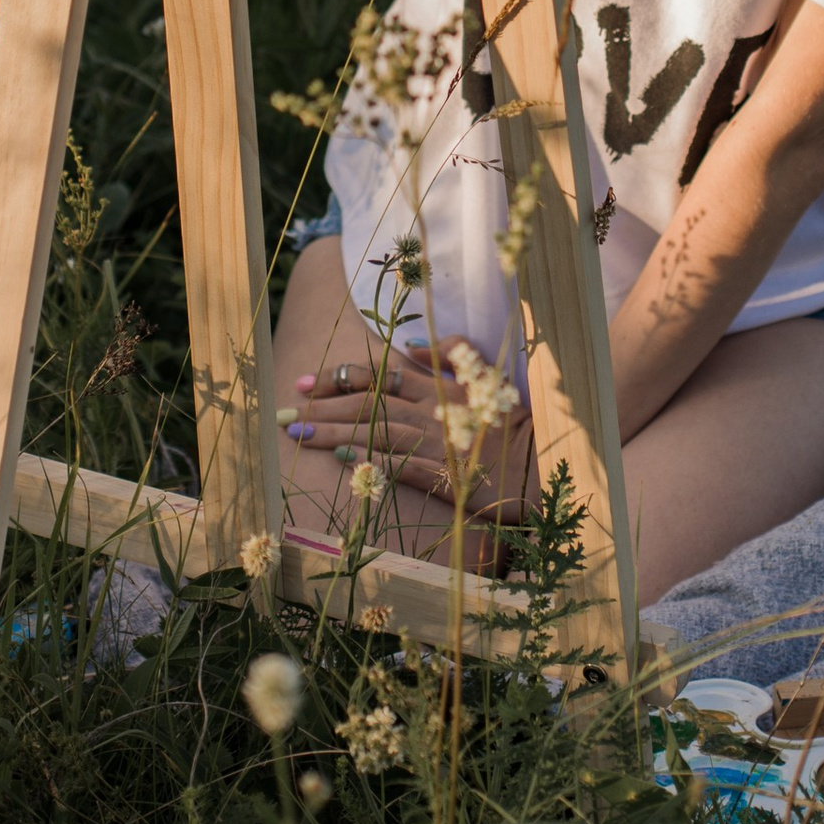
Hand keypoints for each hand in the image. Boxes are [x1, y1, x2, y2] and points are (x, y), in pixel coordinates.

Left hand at [283, 341, 537, 518]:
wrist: (538, 464)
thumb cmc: (509, 423)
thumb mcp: (487, 377)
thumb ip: (454, 353)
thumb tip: (416, 349)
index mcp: (438, 388)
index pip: (379, 376)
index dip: (339, 377)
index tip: (305, 384)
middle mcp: (432, 412)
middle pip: (368, 403)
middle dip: (323, 407)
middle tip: (286, 412)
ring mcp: (436, 443)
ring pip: (375, 431)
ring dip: (333, 432)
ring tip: (297, 435)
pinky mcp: (443, 474)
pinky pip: (400, 464)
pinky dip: (371, 460)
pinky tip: (342, 459)